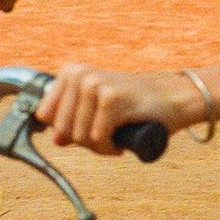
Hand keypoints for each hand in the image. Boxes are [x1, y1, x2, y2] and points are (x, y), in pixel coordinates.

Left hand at [36, 66, 198, 153]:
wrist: (174, 98)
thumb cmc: (135, 104)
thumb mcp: (98, 110)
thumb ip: (74, 121)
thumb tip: (56, 139)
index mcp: (72, 72)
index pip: (45, 115)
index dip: (65, 131)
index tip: (86, 130)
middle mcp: (81, 74)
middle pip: (61, 129)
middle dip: (83, 142)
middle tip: (106, 137)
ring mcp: (95, 85)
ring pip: (79, 136)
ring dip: (98, 147)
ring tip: (115, 138)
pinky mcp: (111, 99)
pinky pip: (97, 139)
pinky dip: (109, 147)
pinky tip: (122, 140)